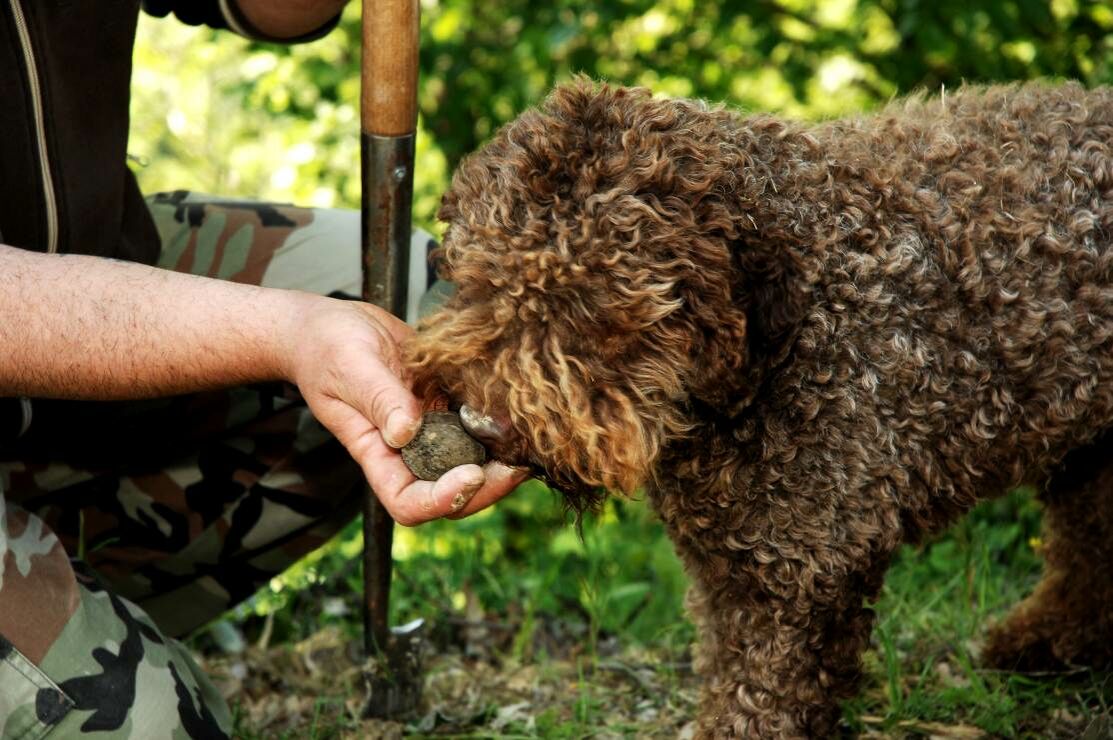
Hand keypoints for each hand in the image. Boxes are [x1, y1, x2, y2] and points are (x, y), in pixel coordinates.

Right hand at [284, 296, 526, 524]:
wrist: (332, 324)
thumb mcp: (350, 368)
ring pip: (472, 461)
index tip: (471, 473)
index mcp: (377, 454)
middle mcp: (407, 450)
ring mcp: (431, 428)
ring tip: (529, 439)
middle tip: (519, 464)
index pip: (408, 502)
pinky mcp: (447, 404)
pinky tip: (520, 407)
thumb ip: (379, 399)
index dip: (442, 500)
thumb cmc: (327, 348)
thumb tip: (406, 432)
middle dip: (488, 487)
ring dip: (502, 458)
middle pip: (451, 492)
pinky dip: (500, 423)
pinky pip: (478, 424)